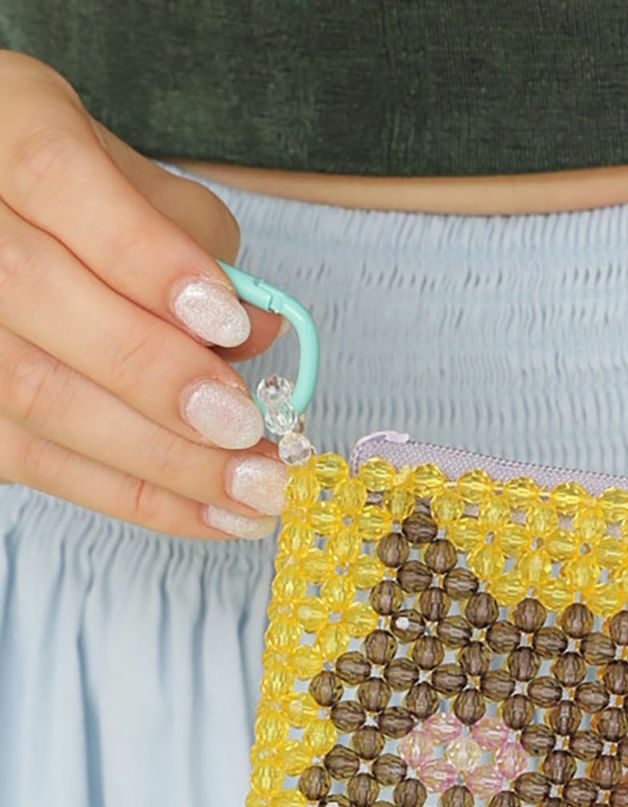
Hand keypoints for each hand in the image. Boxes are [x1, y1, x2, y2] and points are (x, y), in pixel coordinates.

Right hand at [0, 51, 287, 537]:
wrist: (1, 227)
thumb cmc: (70, 201)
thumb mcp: (131, 179)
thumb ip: (193, 239)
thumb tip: (260, 328)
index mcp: (3, 128)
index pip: (56, 179)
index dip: (144, 257)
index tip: (230, 323)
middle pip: (34, 292)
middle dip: (156, 375)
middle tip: (248, 430)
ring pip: (31, 392)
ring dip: (160, 458)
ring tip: (253, 492)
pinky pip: (36, 462)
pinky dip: (136, 497)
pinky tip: (212, 515)